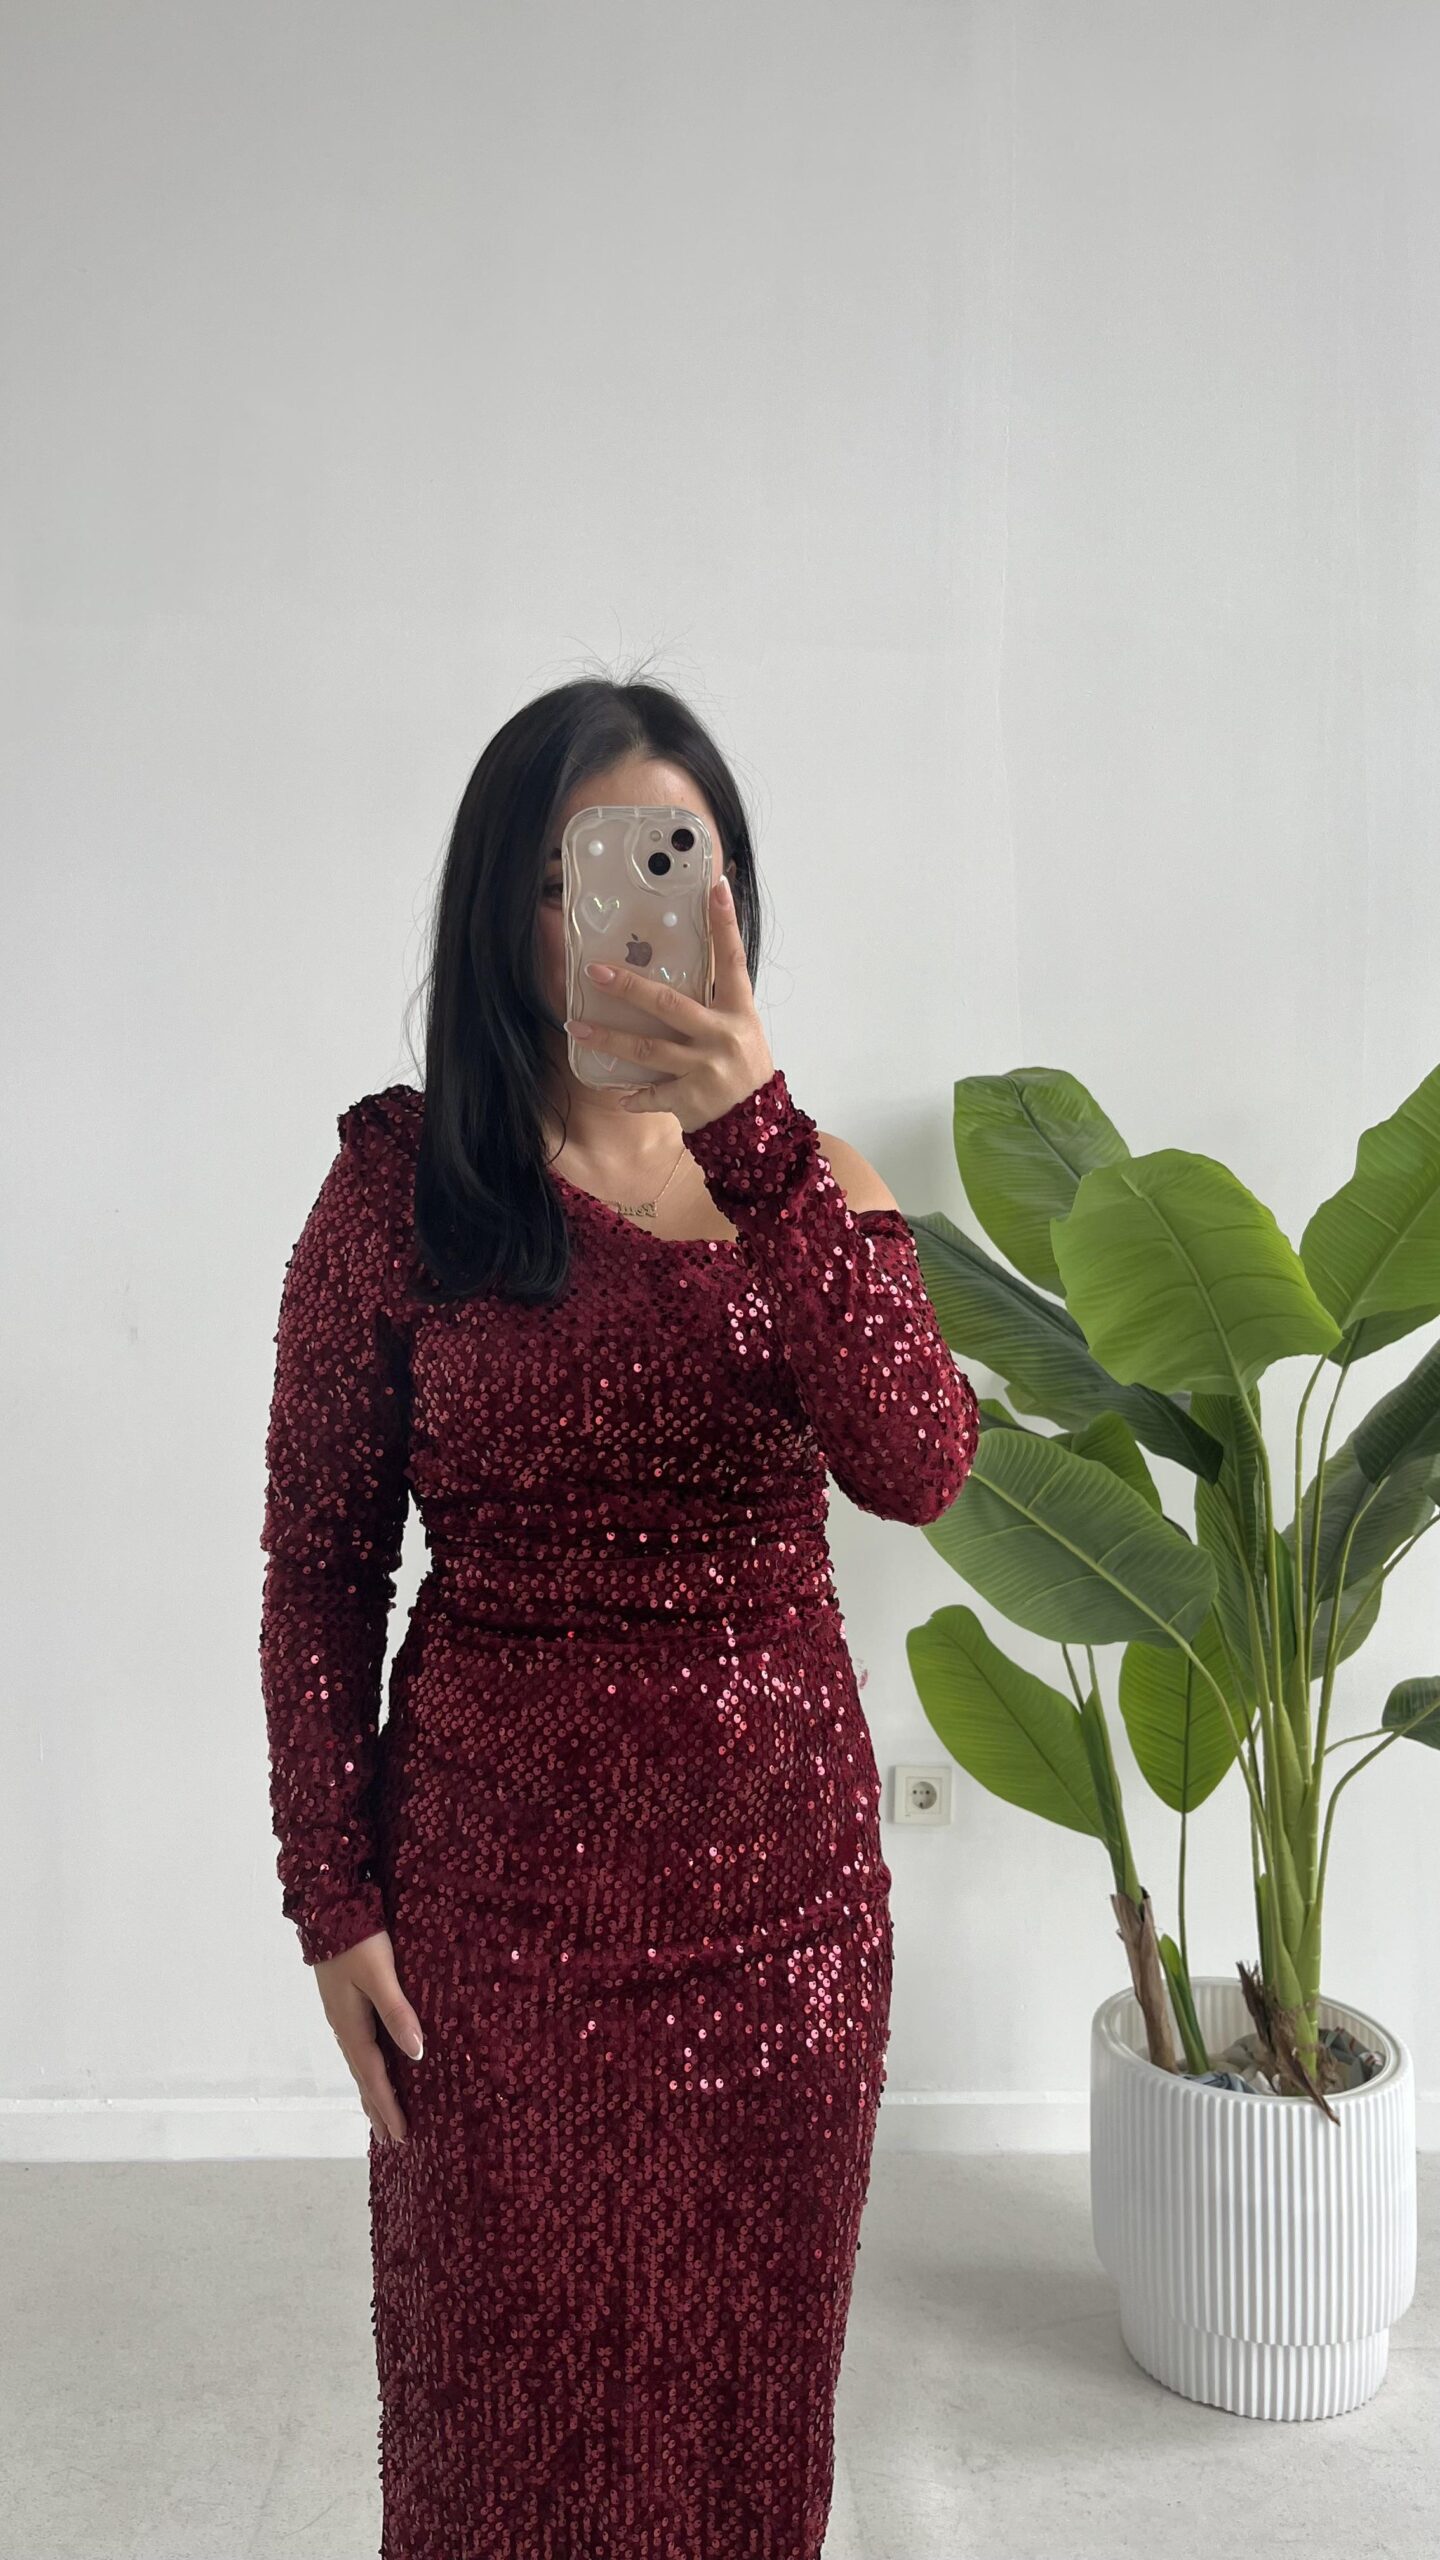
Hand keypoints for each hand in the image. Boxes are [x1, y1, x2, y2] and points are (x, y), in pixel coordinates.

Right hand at [315, 1928, 424, 2146]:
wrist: (327, 1910)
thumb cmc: (358, 1941)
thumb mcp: (380, 1975)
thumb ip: (398, 2012)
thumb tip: (417, 2053)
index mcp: (352, 2025)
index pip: (374, 2076)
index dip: (388, 2106)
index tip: (400, 2136)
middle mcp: (344, 2026)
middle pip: (363, 2076)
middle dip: (377, 2107)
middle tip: (390, 2138)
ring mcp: (342, 2015)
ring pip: (359, 2063)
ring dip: (370, 2090)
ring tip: (380, 2112)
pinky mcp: (344, 2003)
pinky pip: (357, 2046)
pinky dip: (366, 2067)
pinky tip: (371, 2065)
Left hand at [566, 875, 774, 1133]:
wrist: (759, 1127)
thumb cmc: (744, 1066)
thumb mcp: (741, 1027)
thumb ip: (715, 1000)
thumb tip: (683, 958)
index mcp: (739, 1011)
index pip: (732, 959)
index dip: (724, 923)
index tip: (714, 886)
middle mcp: (723, 1035)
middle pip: (668, 1005)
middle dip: (627, 988)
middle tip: (594, 971)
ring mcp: (706, 1069)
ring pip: (647, 1049)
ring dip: (608, 1039)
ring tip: (577, 1028)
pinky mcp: (692, 1099)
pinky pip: (652, 1095)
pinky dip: (632, 1095)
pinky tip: (614, 1093)